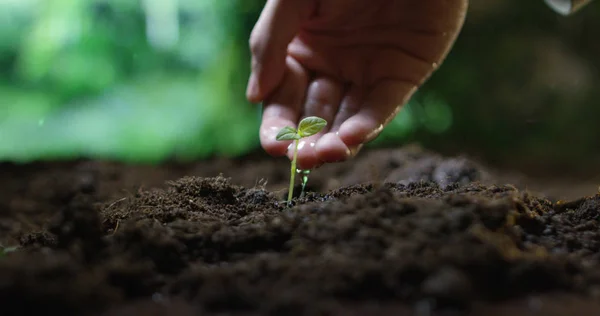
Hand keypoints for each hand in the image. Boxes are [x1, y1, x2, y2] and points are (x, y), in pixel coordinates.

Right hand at [246, 0, 467, 169]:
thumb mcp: (293, 0)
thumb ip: (269, 44)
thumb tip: (254, 97)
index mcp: (300, 49)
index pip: (282, 99)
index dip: (277, 126)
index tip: (274, 147)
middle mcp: (331, 65)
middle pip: (312, 116)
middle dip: (305, 141)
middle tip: (300, 159)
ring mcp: (366, 72)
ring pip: (346, 119)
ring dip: (335, 141)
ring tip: (325, 154)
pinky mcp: (402, 74)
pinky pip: (381, 106)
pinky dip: (366, 125)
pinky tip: (350, 138)